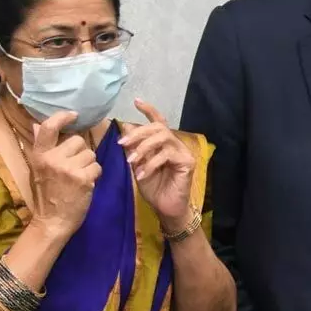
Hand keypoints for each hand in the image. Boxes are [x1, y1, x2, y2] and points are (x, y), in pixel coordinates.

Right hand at [26, 111, 101, 239]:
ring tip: (79, 177)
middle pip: (78, 140)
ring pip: (90, 154)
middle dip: (81, 152)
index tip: (74, 115)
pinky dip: (95, 175)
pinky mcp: (82, 178)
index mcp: (39, 155)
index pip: (49, 127)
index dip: (62, 117)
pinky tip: (86, 184)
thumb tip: (37, 123)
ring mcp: (67, 168)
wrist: (52, 222)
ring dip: (89, 164)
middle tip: (73, 168)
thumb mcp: (38, 169)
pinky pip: (97, 166)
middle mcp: (52, 159)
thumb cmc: (48, 195)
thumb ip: (43, 148)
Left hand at [119, 99, 195, 227]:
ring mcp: (183, 152)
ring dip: (143, 148)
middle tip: (123, 143)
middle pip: (159, 128)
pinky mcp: (187, 162)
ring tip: (132, 161)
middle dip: (139, 133)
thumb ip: (133, 150)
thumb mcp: (138, 166)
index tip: (136, 101)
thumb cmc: (154, 188)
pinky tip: (141, 175)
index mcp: (164, 144)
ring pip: (163, 138)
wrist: (166, 209)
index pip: (159, 122)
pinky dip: (150, 164)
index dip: (149, 110)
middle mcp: (175, 144)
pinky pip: (166, 155)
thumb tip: (125, 128)